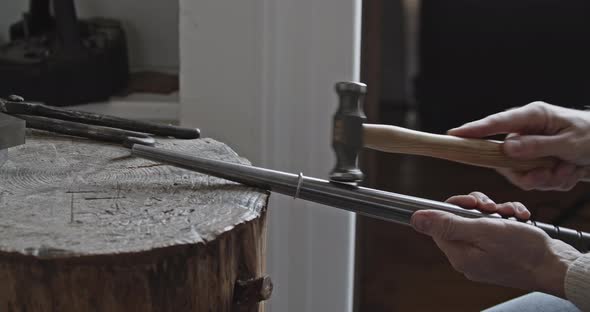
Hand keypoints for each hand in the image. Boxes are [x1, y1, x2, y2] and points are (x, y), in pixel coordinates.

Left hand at [410, 193, 581, 296]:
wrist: (556, 266)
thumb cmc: (523, 251)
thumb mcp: (483, 230)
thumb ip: (448, 224)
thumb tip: (416, 219)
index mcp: (459, 255)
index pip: (440, 224)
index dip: (454, 207)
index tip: (473, 203)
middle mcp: (469, 256)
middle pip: (460, 219)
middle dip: (479, 207)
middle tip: (492, 208)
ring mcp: (484, 254)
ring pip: (480, 220)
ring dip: (496, 210)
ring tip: (510, 214)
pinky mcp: (500, 251)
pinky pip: (495, 227)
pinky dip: (507, 218)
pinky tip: (519, 218)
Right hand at [448, 102, 589, 190]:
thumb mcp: (569, 143)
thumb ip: (536, 147)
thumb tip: (506, 148)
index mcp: (533, 117)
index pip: (497, 123)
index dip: (474, 130)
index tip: (454, 135)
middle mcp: (528, 131)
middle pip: (506, 158)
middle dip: (530, 173)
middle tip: (552, 173)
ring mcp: (531, 147)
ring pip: (522, 173)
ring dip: (547, 178)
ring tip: (568, 170)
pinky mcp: (537, 160)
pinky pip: (535, 179)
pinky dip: (555, 181)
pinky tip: (570, 171)